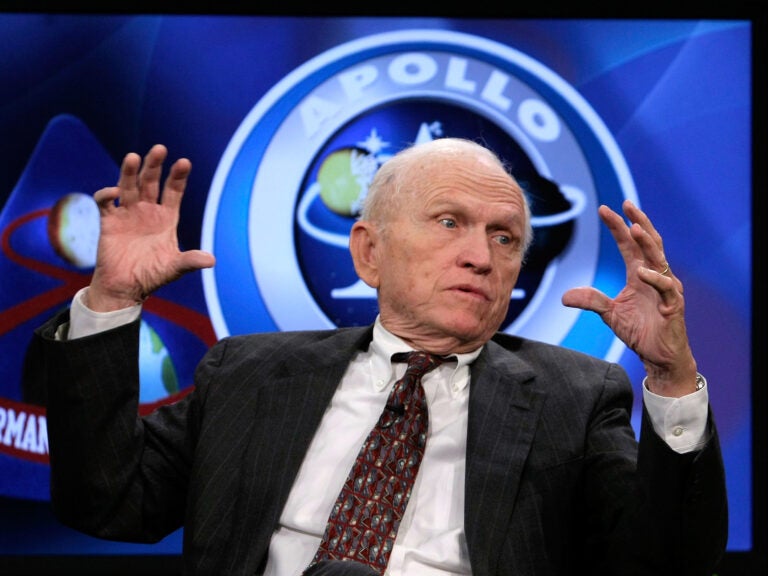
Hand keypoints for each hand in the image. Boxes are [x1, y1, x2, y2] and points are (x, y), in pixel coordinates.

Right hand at [87, 144, 214, 311]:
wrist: (125, 288)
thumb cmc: (152, 276)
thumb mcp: (174, 268)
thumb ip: (190, 261)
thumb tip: (211, 260)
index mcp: (166, 218)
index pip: (174, 191)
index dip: (178, 177)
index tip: (184, 162)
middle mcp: (147, 211)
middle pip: (151, 182)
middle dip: (155, 166)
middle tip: (160, 148)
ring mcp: (127, 214)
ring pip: (128, 186)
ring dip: (129, 171)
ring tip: (133, 156)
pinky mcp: (109, 221)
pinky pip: (106, 202)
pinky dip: (107, 195)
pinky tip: (115, 193)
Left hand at [561, 200, 697, 396]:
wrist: (659, 357)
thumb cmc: (640, 332)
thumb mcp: (610, 314)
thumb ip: (591, 301)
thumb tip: (565, 297)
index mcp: (639, 274)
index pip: (628, 244)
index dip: (618, 226)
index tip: (604, 209)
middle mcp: (655, 276)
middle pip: (648, 242)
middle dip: (638, 222)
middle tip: (626, 204)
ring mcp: (667, 288)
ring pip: (659, 259)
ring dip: (647, 243)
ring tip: (634, 228)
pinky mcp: (673, 304)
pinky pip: (665, 287)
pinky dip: (654, 278)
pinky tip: (641, 271)